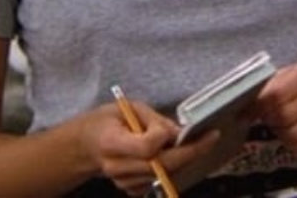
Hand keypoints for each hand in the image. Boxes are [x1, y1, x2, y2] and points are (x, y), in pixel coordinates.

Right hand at [78, 100, 218, 196]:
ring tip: (184, 142)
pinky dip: (169, 167)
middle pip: (160, 165)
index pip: (146, 147)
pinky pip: (159, 181)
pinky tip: (165, 154)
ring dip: (180, 159)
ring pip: (163, 174)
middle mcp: (116, 167)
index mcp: (111, 142)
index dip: (167, 138)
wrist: (86, 145)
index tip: (187, 129)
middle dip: (189, 152)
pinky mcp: (131, 190)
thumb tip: (179, 132)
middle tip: (210, 138)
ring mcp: (123, 183)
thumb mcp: (126, 107)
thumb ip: (153, 119)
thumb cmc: (106, 120)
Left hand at [255, 59, 296, 152]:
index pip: (278, 94)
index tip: (249, 108)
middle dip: (267, 118)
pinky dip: (290, 142)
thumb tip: (248, 101)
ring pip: (293, 134)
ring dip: (277, 131)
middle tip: (262, 115)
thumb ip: (273, 83)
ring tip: (275, 123)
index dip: (259, 104)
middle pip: (285, 116)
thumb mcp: (294, 69)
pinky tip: (287, 132)